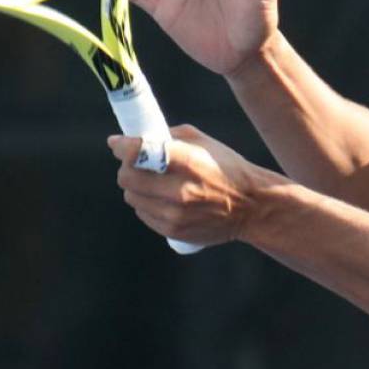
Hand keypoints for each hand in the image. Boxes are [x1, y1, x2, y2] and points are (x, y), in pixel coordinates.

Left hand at [109, 124, 260, 246]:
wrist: (251, 207)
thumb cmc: (227, 169)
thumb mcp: (205, 143)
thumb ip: (170, 137)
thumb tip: (138, 137)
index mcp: (188, 162)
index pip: (138, 153)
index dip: (122, 146)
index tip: (117, 143)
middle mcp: (179, 191)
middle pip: (127, 178)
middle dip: (127, 167)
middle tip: (136, 164)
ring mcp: (175, 214)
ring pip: (131, 197)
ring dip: (136, 187)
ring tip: (154, 182)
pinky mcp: (173, 231)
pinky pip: (143, 214)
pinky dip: (146, 204)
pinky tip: (163, 199)